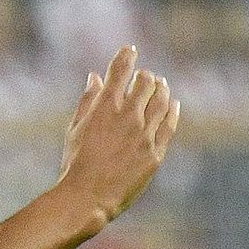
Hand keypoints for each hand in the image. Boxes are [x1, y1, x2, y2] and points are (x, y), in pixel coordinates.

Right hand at [58, 45, 179, 225]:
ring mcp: (144, 134)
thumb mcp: (75, 128)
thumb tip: (95, 77)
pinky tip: (173, 104)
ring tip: (160, 85)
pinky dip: (172, 110)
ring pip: (161, 100)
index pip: (120, 69)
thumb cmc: (75, 164)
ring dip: (161, 89)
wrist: (87, 197)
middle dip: (145, 76)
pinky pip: (169, 124)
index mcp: (104, 107)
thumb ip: (88, 101)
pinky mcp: (155, 152)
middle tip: (145, 77)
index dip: (126, 56)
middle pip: (145, 82)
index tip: (130, 51)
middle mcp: (127, 116)